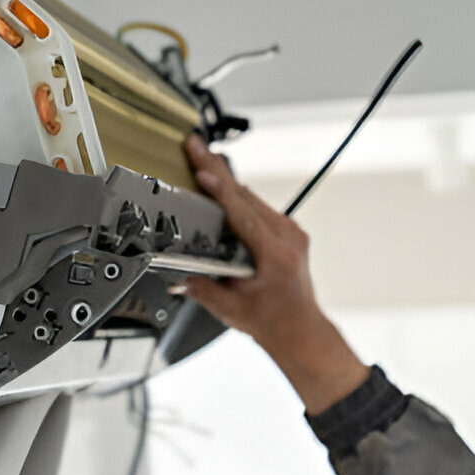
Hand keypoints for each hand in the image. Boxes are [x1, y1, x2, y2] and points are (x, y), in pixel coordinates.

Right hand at [179, 134, 368, 414]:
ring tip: (201, 159)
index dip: (219, 187)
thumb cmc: (273, 321)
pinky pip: (258, 206)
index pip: (242, 211)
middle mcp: (287, 237)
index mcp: (275, 253)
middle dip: (216, 169)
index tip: (202, 168)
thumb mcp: (230, 308)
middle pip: (244, 195)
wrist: (300, 329)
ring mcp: (290, 232)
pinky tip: (220, 187)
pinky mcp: (288, 232)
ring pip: (251, 197)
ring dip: (225, 181)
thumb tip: (175, 276)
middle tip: (194, 145)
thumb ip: (201, 289)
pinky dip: (236, 196)